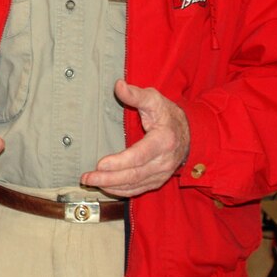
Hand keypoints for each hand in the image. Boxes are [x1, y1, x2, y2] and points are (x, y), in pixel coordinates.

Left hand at [80, 80, 189, 196]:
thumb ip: (136, 94)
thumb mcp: (154, 100)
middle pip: (135, 174)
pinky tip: (105, 187)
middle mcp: (164, 160)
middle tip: (87, 177)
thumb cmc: (168, 115)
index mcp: (164, 140)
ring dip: (111, 186)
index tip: (100, 163)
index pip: (140, 155)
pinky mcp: (158, 179)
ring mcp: (162, 173)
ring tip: (90, 182)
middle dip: (109, 178)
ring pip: (135, 185)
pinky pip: (138, 189)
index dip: (120, 162)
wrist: (189, 133)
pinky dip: (121, 190)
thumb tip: (119, 85)